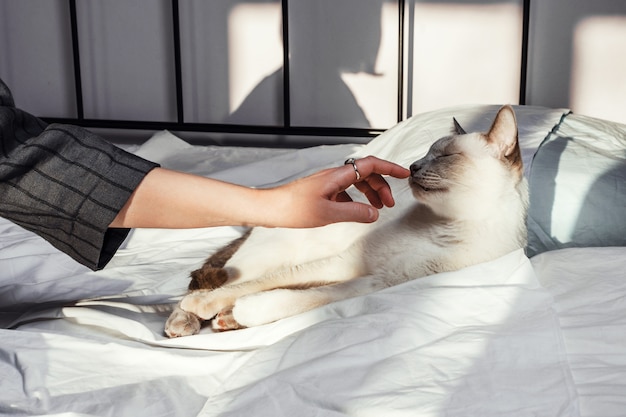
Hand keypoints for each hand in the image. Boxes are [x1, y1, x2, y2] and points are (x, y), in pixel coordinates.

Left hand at [267, 156, 409, 226]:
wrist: (270, 208)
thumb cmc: (293, 209)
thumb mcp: (327, 213)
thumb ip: (353, 212)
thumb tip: (374, 213)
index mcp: (338, 175)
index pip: (370, 165)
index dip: (389, 168)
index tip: (404, 174)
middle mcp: (334, 175)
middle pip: (366, 174)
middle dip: (381, 186)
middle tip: (389, 204)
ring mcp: (327, 182)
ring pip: (356, 182)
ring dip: (370, 192)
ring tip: (377, 208)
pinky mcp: (321, 191)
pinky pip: (345, 190)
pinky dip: (356, 198)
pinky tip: (356, 211)